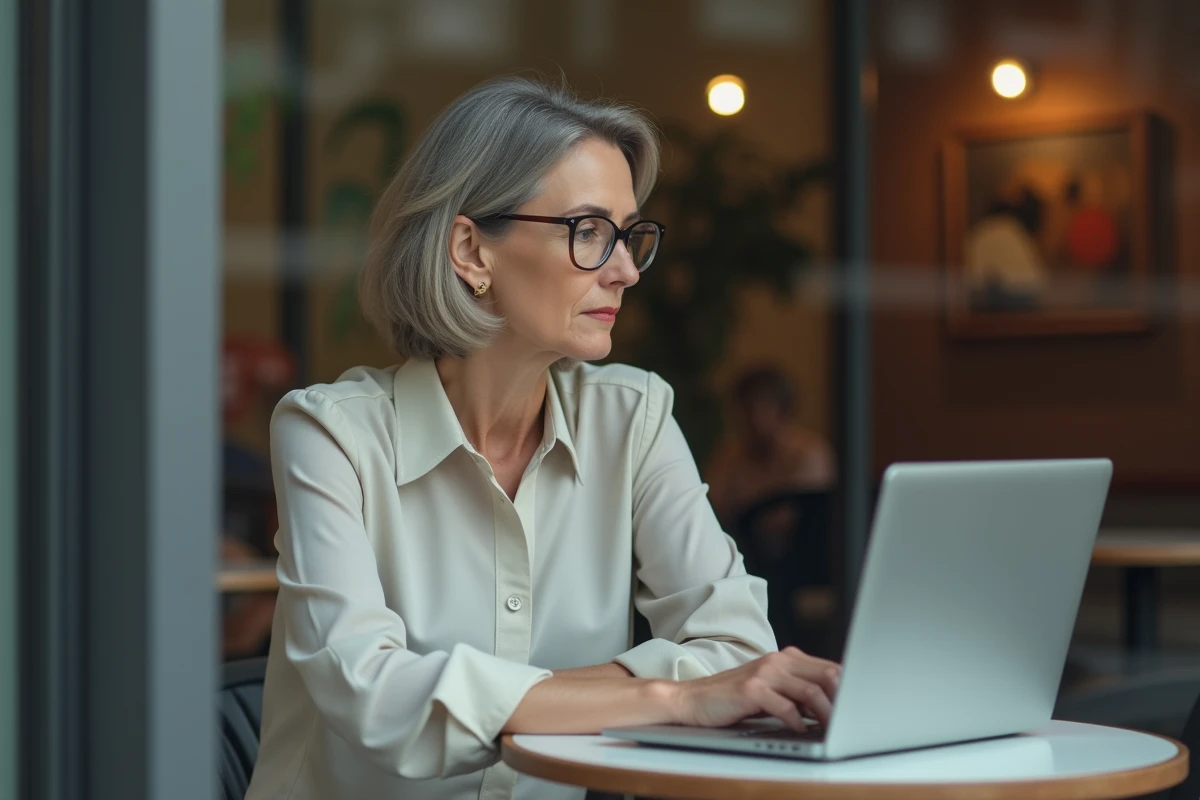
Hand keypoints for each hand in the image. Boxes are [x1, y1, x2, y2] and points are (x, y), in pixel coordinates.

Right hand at [671, 647, 840, 731]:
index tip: (855, 708)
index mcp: (785, 658)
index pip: (828, 668)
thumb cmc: (733, 697)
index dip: (847, 688)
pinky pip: (785, 706)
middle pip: (826, 675)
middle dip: (842, 701)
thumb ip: (796, 690)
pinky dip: (798, 721)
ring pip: (811, 691)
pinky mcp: (751, 689)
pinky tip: (799, 729)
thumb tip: (830, 706)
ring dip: (826, 714)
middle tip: (849, 721)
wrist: (694, 699)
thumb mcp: (769, 688)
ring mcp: (764, 673)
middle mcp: (777, 660)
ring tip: (830, 729)